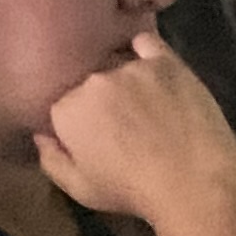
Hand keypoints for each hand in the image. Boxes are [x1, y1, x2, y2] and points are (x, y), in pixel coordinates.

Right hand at [34, 34, 235, 230]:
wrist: (194, 183)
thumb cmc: (133, 192)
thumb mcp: (80, 189)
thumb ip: (51, 159)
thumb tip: (41, 134)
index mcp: (66, 109)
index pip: (66, 107)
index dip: (84, 125)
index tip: (101, 141)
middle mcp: (93, 81)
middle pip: (92, 85)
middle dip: (105, 103)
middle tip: (129, 127)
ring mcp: (131, 68)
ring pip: (120, 67)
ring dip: (128, 83)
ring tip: (151, 109)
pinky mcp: (167, 63)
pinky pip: (147, 43)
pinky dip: (147, 52)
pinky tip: (156, 68)